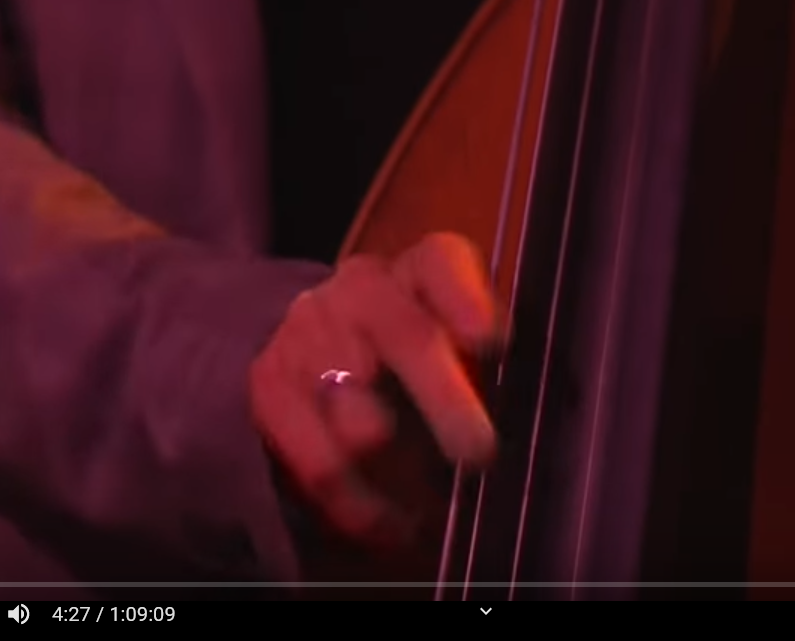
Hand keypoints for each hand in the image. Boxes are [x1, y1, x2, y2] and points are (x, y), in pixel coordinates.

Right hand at [249, 232, 499, 540]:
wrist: (323, 346)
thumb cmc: (420, 350)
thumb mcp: (463, 337)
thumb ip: (489, 357)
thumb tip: (524, 401)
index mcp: (420, 270)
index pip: (441, 264)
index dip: (466, 300)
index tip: (492, 342)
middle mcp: (361, 289)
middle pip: (404, 337)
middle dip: (445, 401)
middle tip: (479, 454)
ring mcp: (309, 334)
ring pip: (357, 413)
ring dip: (403, 470)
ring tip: (439, 511)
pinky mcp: (270, 387)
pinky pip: (318, 464)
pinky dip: (361, 508)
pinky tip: (393, 529)